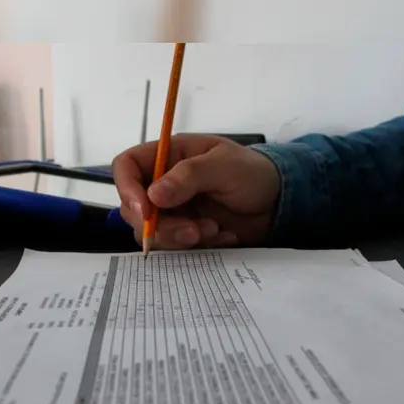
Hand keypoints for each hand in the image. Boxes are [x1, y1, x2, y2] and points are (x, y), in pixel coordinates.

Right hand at [113, 134, 280, 249]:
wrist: (278, 202)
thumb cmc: (252, 173)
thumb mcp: (225, 166)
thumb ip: (190, 176)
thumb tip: (153, 194)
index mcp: (168, 156)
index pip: (126, 166)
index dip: (126, 187)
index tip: (144, 210)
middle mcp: (163, 184)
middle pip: (133, 207)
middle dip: (159, 224)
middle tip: (192, 231)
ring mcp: (172, 210)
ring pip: (151, 232)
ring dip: (179, 238)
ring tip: (213, 230)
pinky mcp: (184, 232)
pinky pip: (173, 247)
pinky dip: (195, 247)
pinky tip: (222, 236)